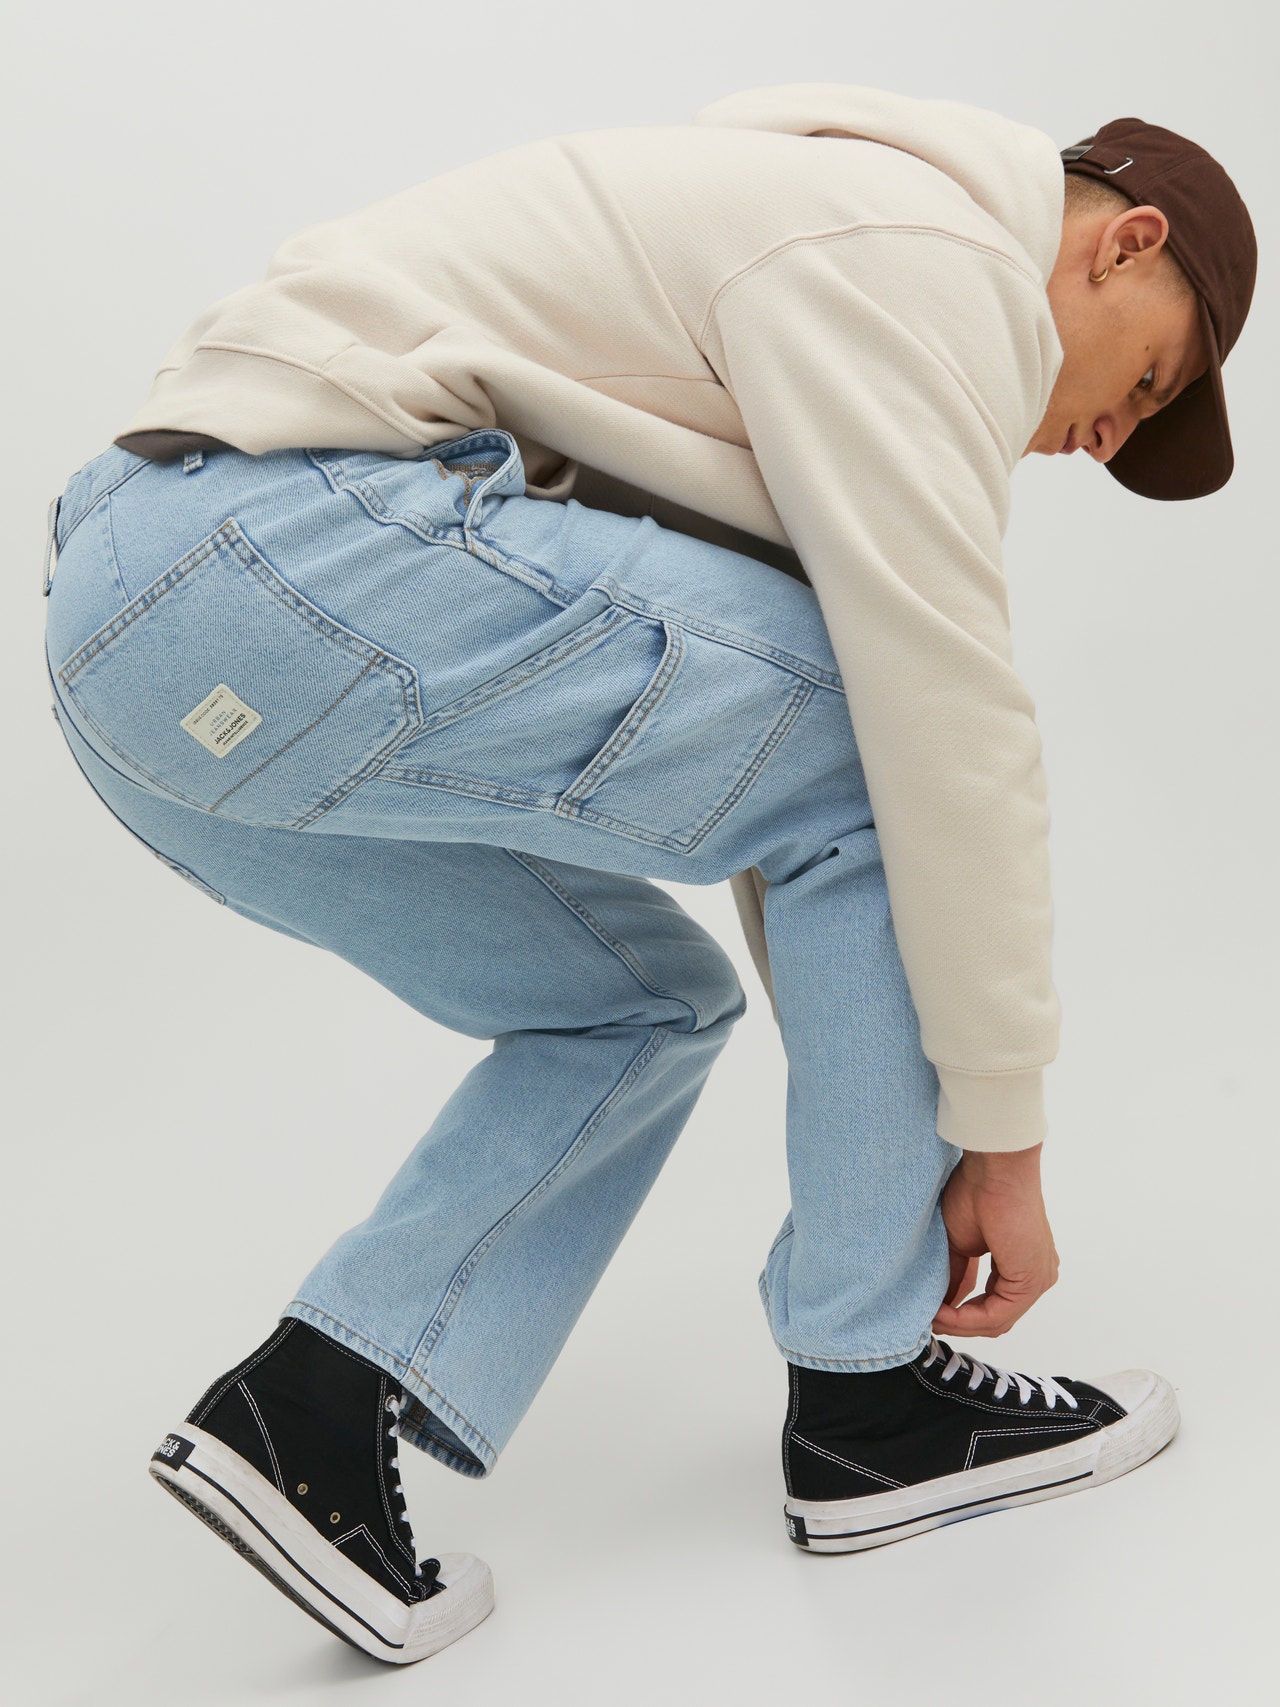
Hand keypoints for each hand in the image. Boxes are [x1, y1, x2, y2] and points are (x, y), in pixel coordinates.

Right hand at [931, 1144, 1058, 1337]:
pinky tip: (942, 1311)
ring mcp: (1037, 1280)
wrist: (994, 1170)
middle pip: (996, 1318)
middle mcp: (1035, 1276)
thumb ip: (956, 1275)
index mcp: (1023, 1265)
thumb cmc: (977, 1191)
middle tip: (927, 1318)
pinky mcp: (1030, 1282)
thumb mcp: (960, 1243)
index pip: (993, 1304)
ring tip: (929, 1316)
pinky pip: (996, 1315)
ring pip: (996, 1321)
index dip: (960, 1313)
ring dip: (959, 1322)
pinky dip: (965, 1317)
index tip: (930, 1310)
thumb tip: (940, 1303)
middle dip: (958, 1322)